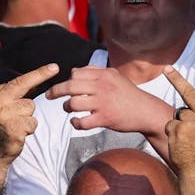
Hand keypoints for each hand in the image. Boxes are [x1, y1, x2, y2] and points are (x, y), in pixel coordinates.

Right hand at [0, 62, 61, 163]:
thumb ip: (10, 95)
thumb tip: (34, 82)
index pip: (15, 81)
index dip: (35, 74)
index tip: (51, 67)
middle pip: (23, 86)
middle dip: (40, 75)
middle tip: (54, 68)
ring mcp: (4, 115)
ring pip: (30, 107)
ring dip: (27, 117)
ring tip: (14, 126)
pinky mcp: (14, 128)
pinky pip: (32, 122)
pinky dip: (28, 128)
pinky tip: (17, 134)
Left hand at [51, 66, 172, 134]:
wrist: (146, 111)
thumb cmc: (129, 94)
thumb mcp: (115, 76)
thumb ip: (96, 71)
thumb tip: (74, 71)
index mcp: (104, 75)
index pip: (76, 73)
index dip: (68, 79)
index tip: (65, 86)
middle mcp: (102, 87)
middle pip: (70, 86)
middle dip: (55, 91)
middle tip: (49, 96)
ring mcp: (103, 103)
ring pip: (73, 104)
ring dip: (67, 107)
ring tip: (69, 109)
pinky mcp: (105, 118)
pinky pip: (82, 122)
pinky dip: (75, 123)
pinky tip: (76, 122)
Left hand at [161, 67, 194, 177]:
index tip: (181, 78)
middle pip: (191, 96)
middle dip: (178, 80)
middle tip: (168, 69)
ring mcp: (194, 121)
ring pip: (180, 115)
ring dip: (180, 127)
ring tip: (188, 143)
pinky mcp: (181, 129)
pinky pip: (171, 125)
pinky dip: (173, 135)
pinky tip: (181, 145)